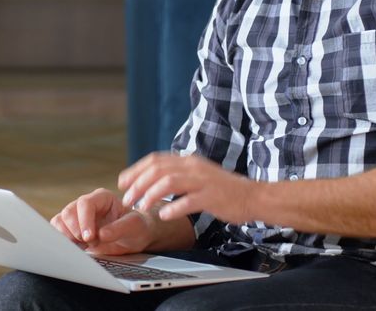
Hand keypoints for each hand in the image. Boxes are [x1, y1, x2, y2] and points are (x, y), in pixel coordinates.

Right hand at [50, 188, 152, 254]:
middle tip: (87, 243)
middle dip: (75, 230)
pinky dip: (62, 241)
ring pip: (59, 221)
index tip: (89, 237)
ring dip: (67, 236)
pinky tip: (75, 248)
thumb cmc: (136, 228)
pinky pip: (58, 232)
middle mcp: (87, 205)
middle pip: (68, 212)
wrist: (135, 237)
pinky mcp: (71, 229)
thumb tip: (101, 234)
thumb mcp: (135, 226)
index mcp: (102, 198)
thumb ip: (120, 228)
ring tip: (82, 246)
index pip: (85, 203)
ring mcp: (77, 216)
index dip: (84, 220)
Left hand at [118, 153, 256, 223]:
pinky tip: (164, 215)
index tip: (123, 182)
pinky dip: (174, 208)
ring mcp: (203, 181)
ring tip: (141, 207)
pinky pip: (189, 201)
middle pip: (158, 170)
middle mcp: (194, 167)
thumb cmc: (222, 190)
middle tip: (127, 199)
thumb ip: (177, 175)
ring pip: (170, 182)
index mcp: (188, 161)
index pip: (156, 160)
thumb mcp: (197, 176)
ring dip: (151, 195)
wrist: (252, 196)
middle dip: (138, 184)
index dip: (136, 170)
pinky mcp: (212, 197)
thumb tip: (151, 179)